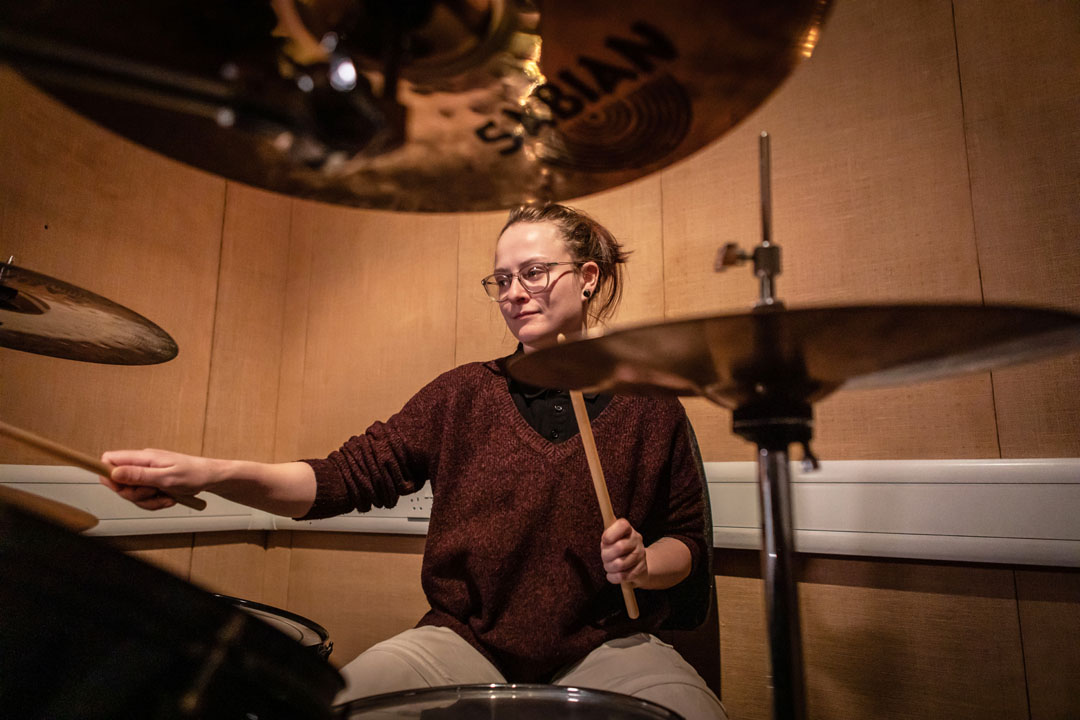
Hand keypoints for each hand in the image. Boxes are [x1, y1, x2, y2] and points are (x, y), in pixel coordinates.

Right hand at [99, 448, 216, 510]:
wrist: (211, 478)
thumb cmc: (194, 474)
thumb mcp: (166, 477)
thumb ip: (139, 476)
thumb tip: (114, 472)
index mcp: (143, 457)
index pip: (110, 459)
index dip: (108, 475)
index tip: (120, 488)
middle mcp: (142, 464)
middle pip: (118, 482)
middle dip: (134, 494)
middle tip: (152, 493)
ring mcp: (147, 474)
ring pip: (131, 493)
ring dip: (147, 501)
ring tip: (165, 497)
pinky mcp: (153, 483)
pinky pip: (143, 498)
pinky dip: (154, 502)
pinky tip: (168, 499)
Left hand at [600, 518, 647, 586]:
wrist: (635, 564)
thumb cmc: (616, 547)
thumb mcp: (610, 538)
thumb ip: (606, 533)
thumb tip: (604, 525)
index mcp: (628, 529)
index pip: (622, 525)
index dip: (610, 534)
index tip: (604, 541)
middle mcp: (637, 539)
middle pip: (619, 547)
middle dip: (606, 555)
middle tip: (604, 557)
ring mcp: (641, 554)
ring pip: (620, 564)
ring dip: (609, 567)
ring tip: (608, 566)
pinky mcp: (641, 569)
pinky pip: (623, 576)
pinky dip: (613, 577)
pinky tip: (612, 574)